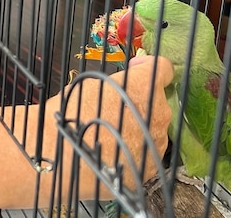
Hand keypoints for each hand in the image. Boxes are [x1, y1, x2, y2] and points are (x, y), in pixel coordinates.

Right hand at [50, 55, 173, 198]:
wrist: (68, 156)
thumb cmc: (74, 115)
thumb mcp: (91, 84)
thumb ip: (117, 81)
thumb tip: (123, 84)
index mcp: (145, 87)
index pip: (163, 67)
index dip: (146, 66)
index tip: (134, 70)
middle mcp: (159, 112)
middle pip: (156, 100)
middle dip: (139, 100)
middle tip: (115, 106)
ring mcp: (158, 140)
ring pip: (153, 126)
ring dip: (138, 124)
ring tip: (112, 131)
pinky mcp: (152, 164)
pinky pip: (147, 148)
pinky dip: (135, 146)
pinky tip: (114, 149)